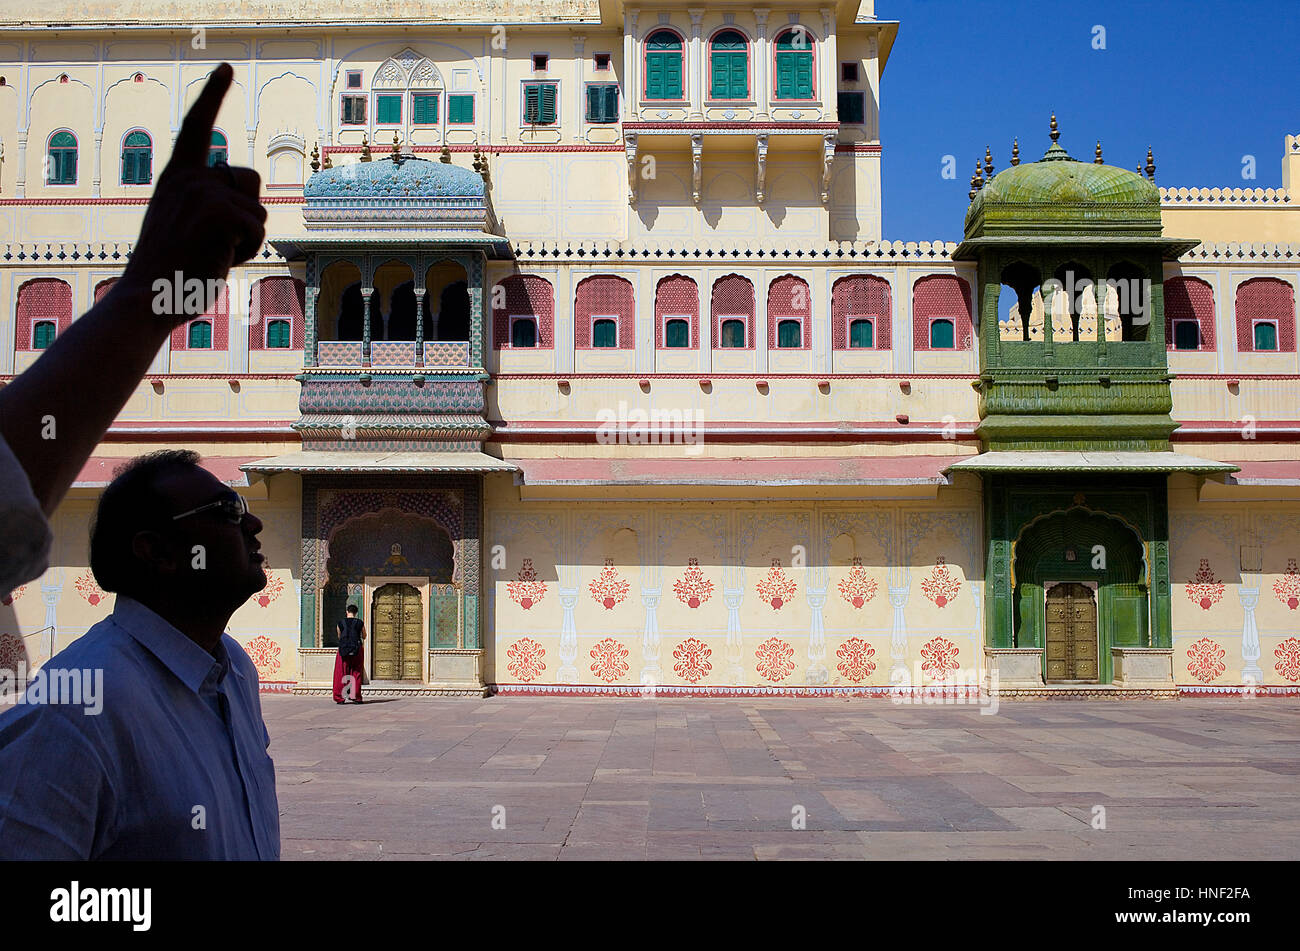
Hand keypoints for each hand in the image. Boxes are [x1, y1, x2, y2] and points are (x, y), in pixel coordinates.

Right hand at [118, 63, 266, 321]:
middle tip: (211, 243)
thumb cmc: (168, 270)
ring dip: (246, 238)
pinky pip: (258, 230)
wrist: (147, 296)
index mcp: (175, 177)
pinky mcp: (223, 213)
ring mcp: (206, 193)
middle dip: (247, 211)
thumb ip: (206, 201)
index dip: (212, 95)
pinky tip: (217, 260)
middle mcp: (190, 177)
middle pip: (250, 180)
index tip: (227, 67)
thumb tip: (245, 198)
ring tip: (211, 253)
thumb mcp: (182, 224)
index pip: (195, 128)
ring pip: (258, 211)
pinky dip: (247, 251)